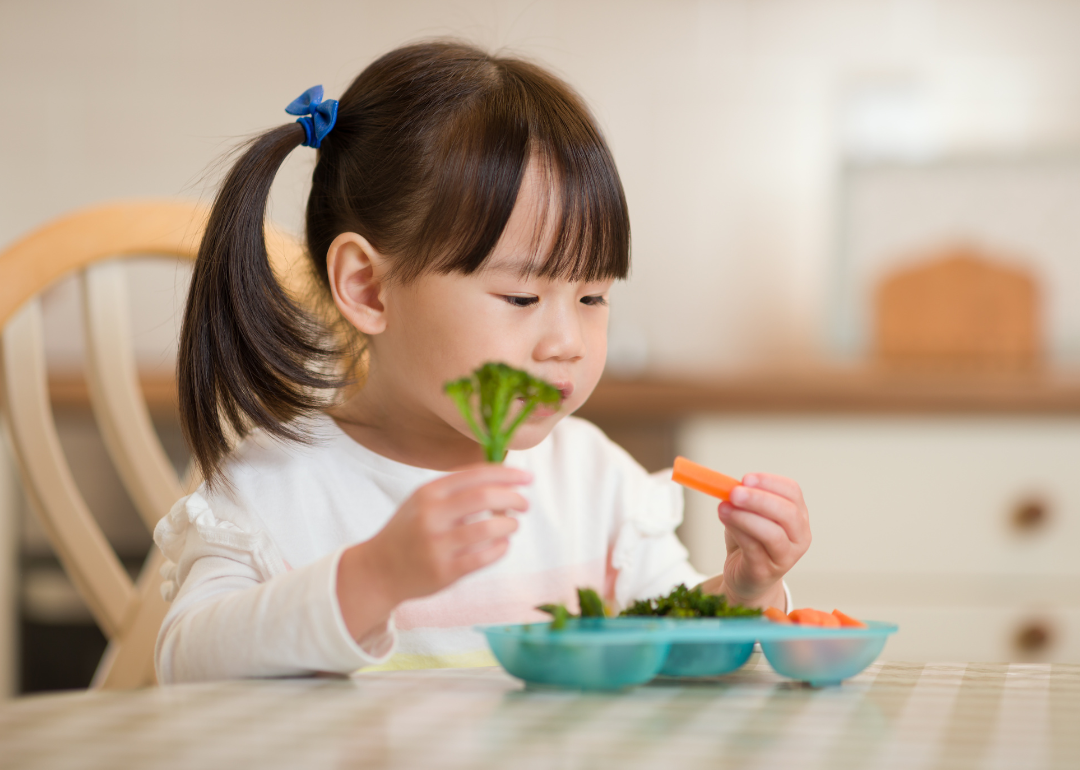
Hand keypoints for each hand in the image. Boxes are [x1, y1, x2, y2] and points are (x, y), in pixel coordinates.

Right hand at [336, 463, 530, 640]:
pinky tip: (502, 544)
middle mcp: (431, 515)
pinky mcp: (445, 571)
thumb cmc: (409, 531)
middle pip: (485, 497)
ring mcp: (437, 545)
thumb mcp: (422, 500)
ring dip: (510, 524)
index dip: (506, 474)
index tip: (527, 477)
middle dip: (513, 497)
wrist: (378, 570)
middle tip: (525, 503)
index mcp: (428, 492)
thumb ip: (455, 488)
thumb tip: (501, 475)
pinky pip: (485, 556)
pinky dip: (501, 547)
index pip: (475, 474)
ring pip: (489, 528)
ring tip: (512, 525)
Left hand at [713, 474, 810, 608]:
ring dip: (745, 517)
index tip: (746, 478)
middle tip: (734, 492)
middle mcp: (799, 537)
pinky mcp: (766, 572)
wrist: (745, 577)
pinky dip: (738, 532)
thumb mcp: (749, 514)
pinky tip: (725, 520)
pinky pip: (754, 549)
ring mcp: (786, 557)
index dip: (770, 482)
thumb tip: (726, 485)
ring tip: (723, 507)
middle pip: (787, 513)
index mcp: (798, 516)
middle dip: (759, 499)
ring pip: (772, 534)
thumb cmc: (749, 541)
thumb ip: (743, 499)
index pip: (793, 492)